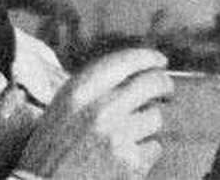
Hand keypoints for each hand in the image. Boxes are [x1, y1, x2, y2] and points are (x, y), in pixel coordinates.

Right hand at [16, 48, 172, 178]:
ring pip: (154, 117)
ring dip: (147, 126)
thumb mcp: (64, 108)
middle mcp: (98, 109)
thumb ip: (95, 88)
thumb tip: (139, 73)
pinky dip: (144, 153)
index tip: (160, 61)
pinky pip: (154, 147)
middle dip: (164, 84)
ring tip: (125, 138)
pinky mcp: (130, 162)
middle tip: (167, 90)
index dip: (147, 57)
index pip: (125, 61)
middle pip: (151, 83)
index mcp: (78, 91)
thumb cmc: (53, 150)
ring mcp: (116, 136)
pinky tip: (124, 161)